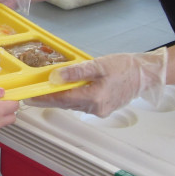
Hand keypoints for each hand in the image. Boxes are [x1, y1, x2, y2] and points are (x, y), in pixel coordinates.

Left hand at [27, 48, 167, 116]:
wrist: (144, 74)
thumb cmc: (124, 67)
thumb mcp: (99, 65)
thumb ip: (76, 72)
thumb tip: (55, 77)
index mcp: (95, 97)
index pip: (63, 99)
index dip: (45, 98)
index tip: (30, 97)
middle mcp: (96, 108)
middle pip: (66, 104)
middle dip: (48, 100)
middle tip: (31, 97)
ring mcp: (100, 110)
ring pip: (73, 105)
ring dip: (59, 99)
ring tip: (44, 93)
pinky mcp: (103, 109)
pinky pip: (81, 104)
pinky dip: (71, 98)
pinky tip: (64, 92)